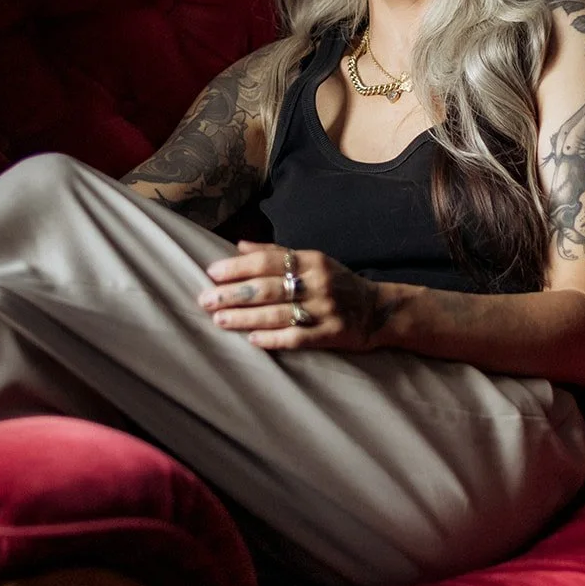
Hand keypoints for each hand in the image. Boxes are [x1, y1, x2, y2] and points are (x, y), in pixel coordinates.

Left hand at [197, 241, 395, 351]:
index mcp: (311, 260)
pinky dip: (273, 338)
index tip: (212, 273)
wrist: (379, 310)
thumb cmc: (338, 283)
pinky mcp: (332, 334)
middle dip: (233, 294)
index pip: (268, 261)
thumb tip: (239, 246)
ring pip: (278, 313)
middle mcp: (318, 282)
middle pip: (268, 287)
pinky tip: (252, 339)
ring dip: (245, 317)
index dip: (238, 267)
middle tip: (205, 300)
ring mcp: (325, 309)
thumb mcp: (313, 261)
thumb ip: (276, 253)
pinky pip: (298, 336)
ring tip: (219, 320)